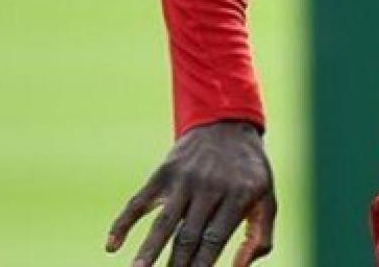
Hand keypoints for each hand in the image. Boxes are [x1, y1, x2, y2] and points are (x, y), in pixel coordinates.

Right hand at [106, 120, 276, 266]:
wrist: (228, 125)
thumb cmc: (248, 172)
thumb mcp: (266, 197)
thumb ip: (261, 236)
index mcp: (238, 196)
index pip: (215, 239)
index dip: (202, 265)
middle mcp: (210, 188)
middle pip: (188, 236)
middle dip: (176, 266)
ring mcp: (185, 180)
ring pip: (164, 222)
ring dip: (149, 249)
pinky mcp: (163, 173)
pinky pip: (139, 201)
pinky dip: (123, 222)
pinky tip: (111, 246)